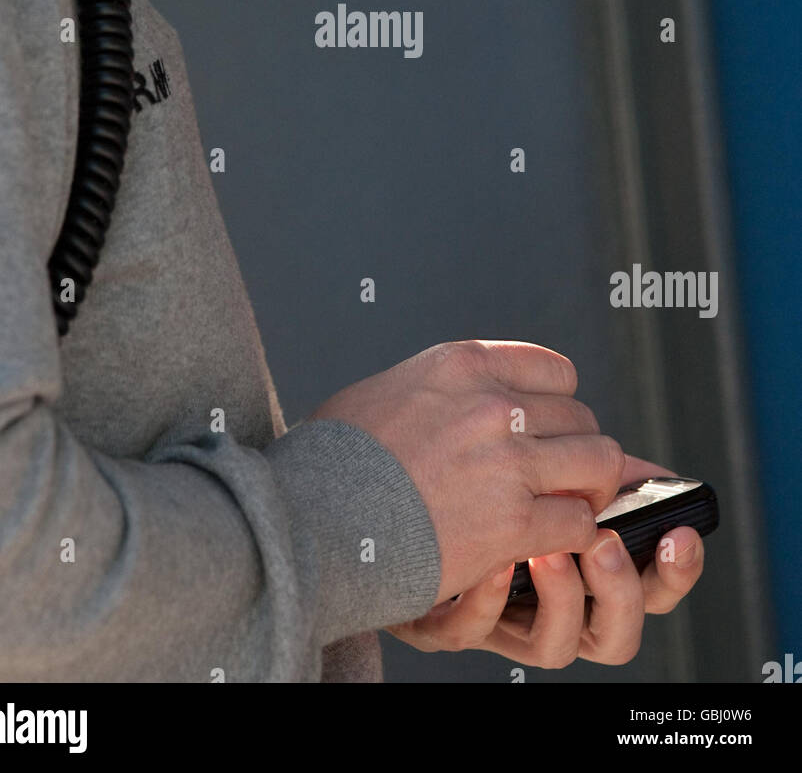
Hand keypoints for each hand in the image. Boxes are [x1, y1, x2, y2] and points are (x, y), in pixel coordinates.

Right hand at [308, 339, 623, 603]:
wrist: (309, 519)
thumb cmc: (332, 460)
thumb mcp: (383, 390)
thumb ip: (437, 388)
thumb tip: (455, 399)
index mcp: (463, 364)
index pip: (556, 370)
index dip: (558, 406)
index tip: (546, 432)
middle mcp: (493, 404)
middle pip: (581, 418)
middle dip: (575, 452)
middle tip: (560, 481)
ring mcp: (506, 462)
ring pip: (598, 463)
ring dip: (587, 490)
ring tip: (567, 510)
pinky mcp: (511, 522)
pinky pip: (578, 522)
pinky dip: (572, 536)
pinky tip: (548, 545)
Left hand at [387, 454, 704, 665]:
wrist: (351, 511)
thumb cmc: (443, 488)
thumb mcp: (515, 472)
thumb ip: (576, 469)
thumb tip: (644, 462)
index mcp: (572, 570)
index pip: (645, 592)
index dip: (672, 570)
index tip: (678, 533)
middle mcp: (541, 609)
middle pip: (614, 631)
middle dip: (622, 587)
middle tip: (603, 541)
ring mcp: (494, 622)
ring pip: (555, 646)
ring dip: (564, 598)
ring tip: (552, 551)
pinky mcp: (442, 623)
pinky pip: (474, 631)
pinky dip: (489, 600)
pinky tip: (490, 564)